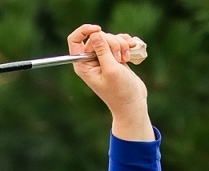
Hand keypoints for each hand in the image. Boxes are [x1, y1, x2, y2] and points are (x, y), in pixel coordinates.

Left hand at [67, 25, 150, 140]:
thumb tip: (95, 34)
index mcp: (83, 65)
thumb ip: (102, 51)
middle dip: (112, 43)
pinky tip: (132, 53)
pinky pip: (119, 41)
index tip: (98, 29)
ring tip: (126, 59)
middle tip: (119, 58)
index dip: (85, 30)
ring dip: (121, 44)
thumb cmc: (120, 91)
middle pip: (97, 36)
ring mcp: (103, 58)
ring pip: (110, 37)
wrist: (133, 103)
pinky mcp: (114, 57)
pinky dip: (127, 44)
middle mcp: (90, 60)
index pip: (75, 40)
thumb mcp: (111, 70)